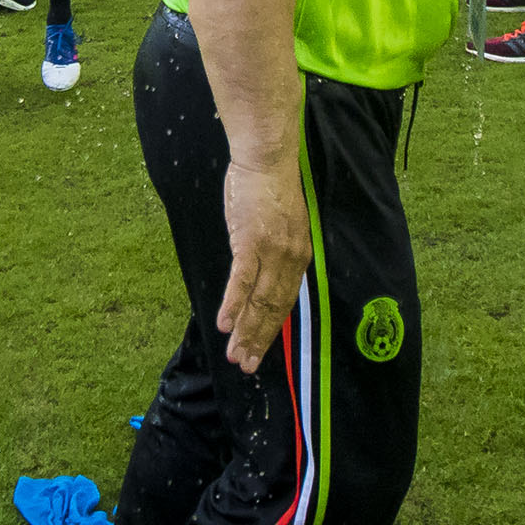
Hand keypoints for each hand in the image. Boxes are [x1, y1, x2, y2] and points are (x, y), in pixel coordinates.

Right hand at [214, 151, 313, 372]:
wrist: (266, 159)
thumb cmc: (268, 188)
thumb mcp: (282, 225)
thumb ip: (276, 253)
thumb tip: (262, 276)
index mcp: (299, 257)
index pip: (284, 302)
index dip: (271, 329)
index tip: (259, 350)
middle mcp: (290, 259)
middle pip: (274, 309)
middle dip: (258, 340)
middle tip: (245, 364)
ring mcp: (271, 252)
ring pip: (258, 301)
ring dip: (245, 331)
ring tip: (234, 354)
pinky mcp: (251, 242)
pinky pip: (242, 281)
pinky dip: (234, 305)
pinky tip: (225, 324)